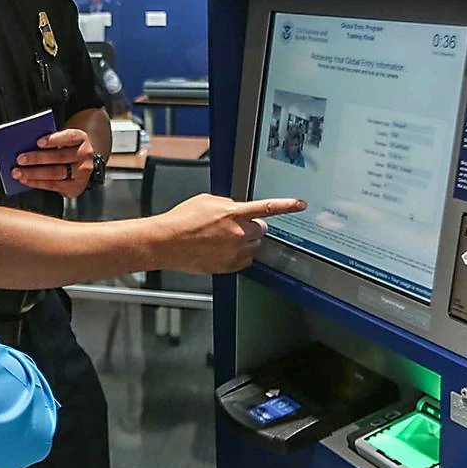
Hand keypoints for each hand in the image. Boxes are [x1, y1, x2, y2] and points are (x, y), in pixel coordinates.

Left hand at [12, 128, 95, 198]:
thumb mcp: (63, 140)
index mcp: (81, 138)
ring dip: (34, 173)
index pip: (69, 137)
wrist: (82, 165)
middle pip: (59, 157)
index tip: (38, 142)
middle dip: (37, 158)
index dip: (54, 139)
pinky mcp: (75, 186)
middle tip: (20, 159)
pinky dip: (37, 183)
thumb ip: (50, 140)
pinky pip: (53, 185)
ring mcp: (81, 172)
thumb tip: (26, 144)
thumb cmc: (66, 148)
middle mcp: (84, 155)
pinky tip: (25, 180)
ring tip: (18, 172)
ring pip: (55, 173)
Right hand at [152, 195, 307, 273]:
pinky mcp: (229, 266)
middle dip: (252, 226)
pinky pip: (245, 260)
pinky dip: (238, 255)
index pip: (267, 208)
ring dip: (244, 241)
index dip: (287, 205)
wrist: (166, 242)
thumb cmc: (181, 221)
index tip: (300, 204)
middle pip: (261, 229)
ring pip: (254, 245)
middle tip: (233, 226)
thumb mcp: (206, 201)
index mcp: (233, 213)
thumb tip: (237, 208)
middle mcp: (237, 233)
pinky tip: (221, 250)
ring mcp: (234, 252)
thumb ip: (228, 204)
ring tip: (222, 239)